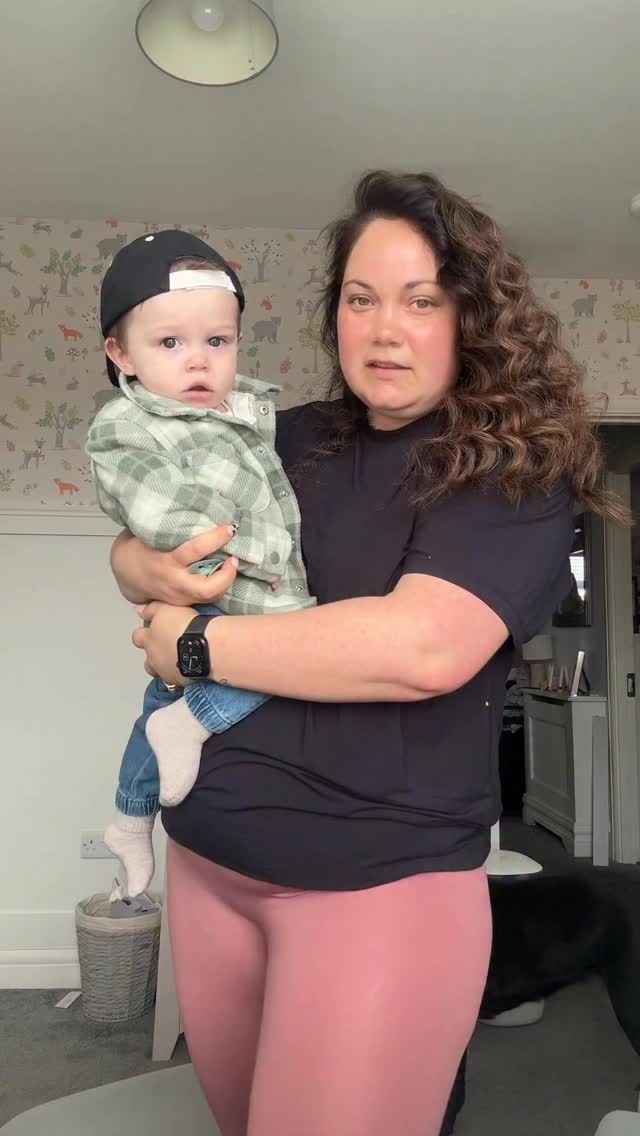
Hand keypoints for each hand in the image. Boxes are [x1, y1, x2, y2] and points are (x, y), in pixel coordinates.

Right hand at [111, 525, 238, 606]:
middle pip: (207, 588)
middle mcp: (174, 582)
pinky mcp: (182, 603)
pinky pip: (205, 599)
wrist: (125, 575)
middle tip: (235, 559)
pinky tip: (225, 576)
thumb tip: (191, 501)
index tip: (229, 528)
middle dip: (227, 576)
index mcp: (165, 561)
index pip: (194, 550)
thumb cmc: (139, 548)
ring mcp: (179, 597)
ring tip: (233, 566)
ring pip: (210, 597)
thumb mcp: (148, 534)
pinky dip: (218, 588)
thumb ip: (169, 526)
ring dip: (226, 583)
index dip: (215, 539)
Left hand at [132, 601, 196, 685]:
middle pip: (146, 660)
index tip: (154, 632)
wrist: (203, 645)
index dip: (144, 635)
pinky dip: (178, 676)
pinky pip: (174, 680)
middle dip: (153, 656)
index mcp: (149, 638)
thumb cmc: (185, 625)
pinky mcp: (177, 681)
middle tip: (166, 649)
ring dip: (163, 667)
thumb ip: (151, 610)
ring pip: (158, 672)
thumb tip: (139, 611)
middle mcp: (153, 656)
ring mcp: (164, 671)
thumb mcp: (166, 609)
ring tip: (176, 661)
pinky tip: (187, 670)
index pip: (138, 637)